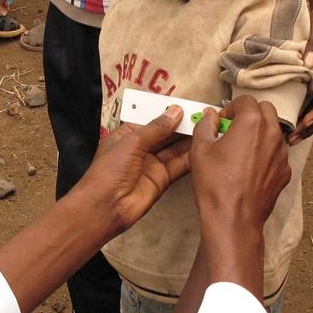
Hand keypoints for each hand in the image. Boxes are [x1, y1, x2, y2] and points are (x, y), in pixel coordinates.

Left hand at [73, 107, 190, 233]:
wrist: (106, 206)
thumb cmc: (109, 171)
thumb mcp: (131, 141)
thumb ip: (156, 127)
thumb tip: (174, 112)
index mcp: (126, 135)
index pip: (151, 120)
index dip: (167, 114)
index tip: (186, 106)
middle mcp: (139, 149)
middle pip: (164, 134)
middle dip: (181, 126)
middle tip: (201, 116)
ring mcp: (151, 165)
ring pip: (174, 149)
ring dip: (188, 140)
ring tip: (206, 129)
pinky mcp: (161, 180)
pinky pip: (178, 166)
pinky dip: (189, 158)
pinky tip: (201, 148)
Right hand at [190, 97, 290, 230]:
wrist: (233, 218)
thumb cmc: (216, 185)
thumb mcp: (200, 150)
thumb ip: (205, 125)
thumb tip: (210, 117)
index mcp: (252, 123)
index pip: (245, 100)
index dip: (230, 107)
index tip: (221, 121)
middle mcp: (272, 134)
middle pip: (266, 110)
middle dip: (250, 115)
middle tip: (233, 129)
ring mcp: (282, 154)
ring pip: (274, 132)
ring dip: (260, 133)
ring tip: (241, 150)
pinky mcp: (285, 172)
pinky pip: (277, 154)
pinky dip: (266, 154)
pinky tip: (249, 168)